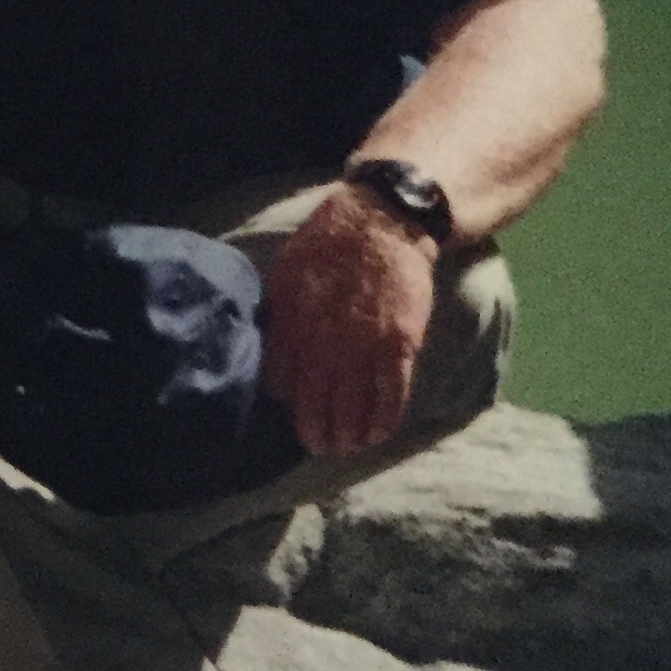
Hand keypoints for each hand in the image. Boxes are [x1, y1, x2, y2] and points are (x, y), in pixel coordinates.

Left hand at [260, 186, 437, 456]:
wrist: (381, 224)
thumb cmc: (327, 244)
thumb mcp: (286, 277)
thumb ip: (280, 317)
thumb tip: (271, 349)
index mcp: (291, 326)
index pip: (280, 383)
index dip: (286, 404)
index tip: (292, 413)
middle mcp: (323, 344)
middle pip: (314, 406)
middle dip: (316, 434)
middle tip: (321, 447)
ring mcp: (362, 348)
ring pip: (353, 409)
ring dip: (350, 436)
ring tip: (349, 446)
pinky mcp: (399, 347)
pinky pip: (391, 395)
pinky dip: (384, 421)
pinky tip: (378, 433)